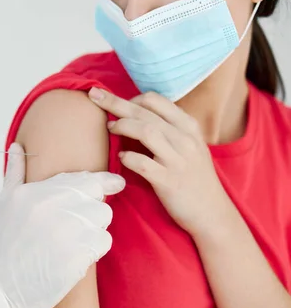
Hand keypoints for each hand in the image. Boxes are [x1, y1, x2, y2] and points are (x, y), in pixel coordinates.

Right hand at [0, 143, 124, 307]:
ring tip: (70, 242)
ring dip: (93, 230)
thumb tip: (19, 147)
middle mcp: (52, 207)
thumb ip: (16, 172)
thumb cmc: (1, 246)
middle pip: (98, 200)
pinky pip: (103, 242)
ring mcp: (66, 232)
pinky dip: (93, 250)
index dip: (106, 180)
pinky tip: (73, 256)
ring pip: (103, 221)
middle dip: (92, 211)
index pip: (84, 179)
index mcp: (35, 192)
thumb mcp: (4, 203)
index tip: (116, 182)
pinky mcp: (77, 256)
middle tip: (74, 226)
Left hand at [89, 88, 235, 237]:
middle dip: (115, 102)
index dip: (132, 98)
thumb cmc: (194, 177)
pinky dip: (129, 158)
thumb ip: (169, 128)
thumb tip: (136, 113)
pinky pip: (144, 164)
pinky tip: (121, 158)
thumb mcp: (189, 145)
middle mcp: (185, 139)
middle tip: (94, 95)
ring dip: (123, 126)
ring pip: (146, 131)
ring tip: (110, 128)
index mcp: (188, 126)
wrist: (212, 212)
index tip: (118, 105)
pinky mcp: (169, 181)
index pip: (156, 100)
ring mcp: (178, 160)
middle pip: (144, 112)